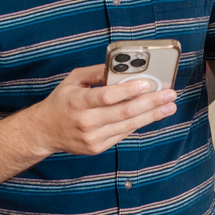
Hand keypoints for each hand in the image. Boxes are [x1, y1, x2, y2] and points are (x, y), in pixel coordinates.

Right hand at [29, 64, 177, 155]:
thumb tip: (121, 67)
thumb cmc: (61, 101)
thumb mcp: (73, 80)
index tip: (147, 84)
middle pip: (124, 112)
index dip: (128, 90)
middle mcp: (85, 121)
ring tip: (169, 106)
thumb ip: (96, 72)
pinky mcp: (97, 147)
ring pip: (128, 125)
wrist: (44, 131)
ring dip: (152, 115)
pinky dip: (139, 123)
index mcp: (77, 101)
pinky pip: (123, 134)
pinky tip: (151, 115)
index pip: (107, 96)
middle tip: (170, 94)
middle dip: (151, 103)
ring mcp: (92, 138)